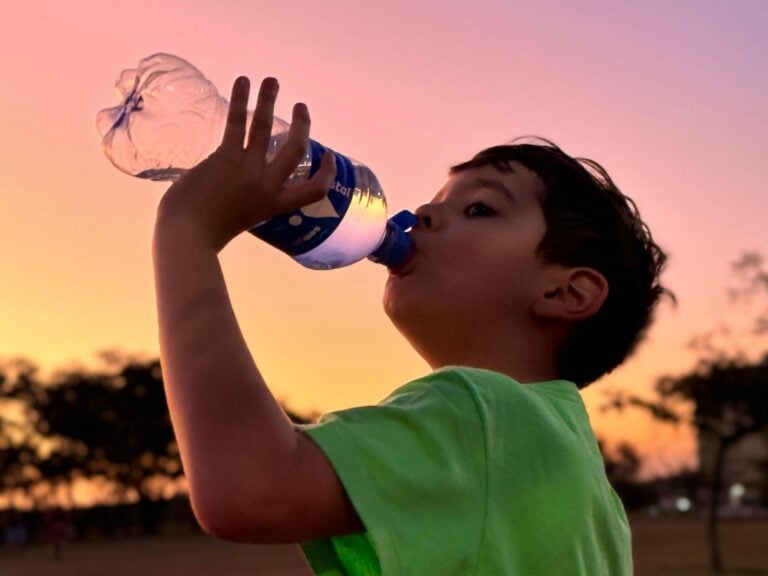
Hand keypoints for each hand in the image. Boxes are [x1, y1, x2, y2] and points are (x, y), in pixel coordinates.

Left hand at [156, 76, 335, 251]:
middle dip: (302, 124)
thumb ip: (245, 198)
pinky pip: (237, 122)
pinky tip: (242, 81)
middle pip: (296, 148)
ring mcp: (248, 169)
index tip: (327, 155)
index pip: (315, 190)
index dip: (327, 172)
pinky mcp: (225, 157)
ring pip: (266, 127)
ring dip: (270, 100)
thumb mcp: (240, 218)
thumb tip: (234, 181)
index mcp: (275, 204)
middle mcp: (267, 185)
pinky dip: (240, 99)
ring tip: (272, 80)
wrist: (188, 234)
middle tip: (301, 106)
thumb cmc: (207, 232)